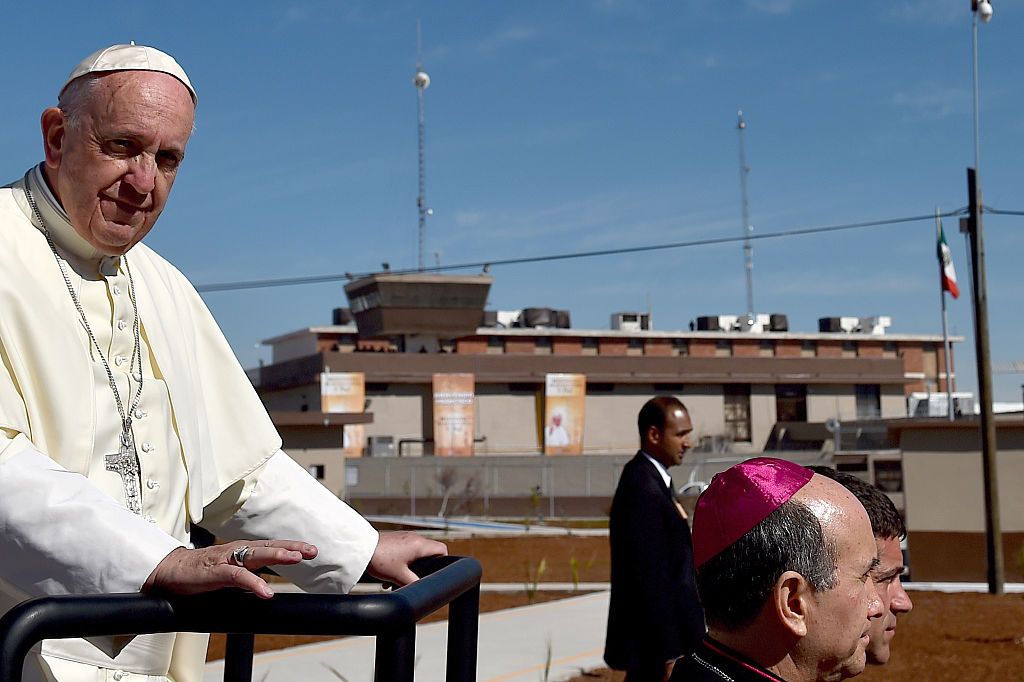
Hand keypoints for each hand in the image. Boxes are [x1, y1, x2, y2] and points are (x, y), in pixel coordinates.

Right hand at [143, 539, 317, 598]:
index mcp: (242, 551)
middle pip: (269, 547)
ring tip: (296, 559)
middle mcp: (237, 551)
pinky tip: (266, 591)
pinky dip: (253, 583)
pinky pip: (238, 576)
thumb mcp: (230, 573)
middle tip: (311, 551)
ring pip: (256, 555)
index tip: (312, 550)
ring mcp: (227, 559)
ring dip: (277, 555)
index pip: (271, 547)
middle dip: (292, 548)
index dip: (291, 547)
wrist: (171, 572)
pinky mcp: (216, 572)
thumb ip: (248, 576)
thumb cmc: (201, 573)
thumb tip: (267, 585)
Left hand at [366, 531, 446, 586]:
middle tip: (416, 578)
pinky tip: (391, 573)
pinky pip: (406, 550)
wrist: (360, 548)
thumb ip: (414, 583)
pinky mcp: (396, 539)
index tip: (435, 573)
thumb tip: (421, 589)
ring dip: (411, 566)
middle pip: (429, 552)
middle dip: (424, 567)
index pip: (442, 549)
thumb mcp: (399, 576)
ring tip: (399, 579)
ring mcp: (405, 537)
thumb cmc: (380, 559)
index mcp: (419, 545)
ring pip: (416, 552)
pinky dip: (403, 561)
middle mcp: (414, 538)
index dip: (443, 562)